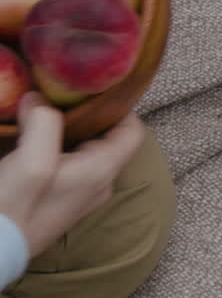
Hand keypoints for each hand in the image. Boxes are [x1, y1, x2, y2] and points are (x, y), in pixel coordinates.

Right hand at [0, 93, 144, 256]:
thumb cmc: (13, 211)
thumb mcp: (32, 161)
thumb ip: (44, 123)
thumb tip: (39, 99)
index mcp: (102, 171)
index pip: (134, 130)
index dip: (119, 105)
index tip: (93, 87)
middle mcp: (98, 184)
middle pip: (108, 136)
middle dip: (87, 112)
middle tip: (61, 93)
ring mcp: (79, 194)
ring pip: (85, 148)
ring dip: (68, 128)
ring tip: (43, 109)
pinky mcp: (58, 200)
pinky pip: (67, 163)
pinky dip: (55, 145)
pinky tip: (32, 136)